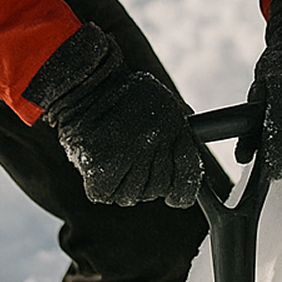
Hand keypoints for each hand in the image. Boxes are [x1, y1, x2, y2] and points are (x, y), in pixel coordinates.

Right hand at [29, 24, 202, 207]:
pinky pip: (107, 194)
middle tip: (134, 165)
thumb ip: (182, 132)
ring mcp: (127, 158)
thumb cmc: (129, 94)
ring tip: (117, 163)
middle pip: (158, 189)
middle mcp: (154, 146)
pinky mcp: (99, 169)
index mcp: (175, 130)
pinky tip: (101, 169)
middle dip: (149, 183)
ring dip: (125, 186)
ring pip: (132, 195)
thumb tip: (191, 159)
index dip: (183, 192)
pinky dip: (103, 187)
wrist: (90, 85)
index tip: (176, 197)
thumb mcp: (168, 105)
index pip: (188, 177)